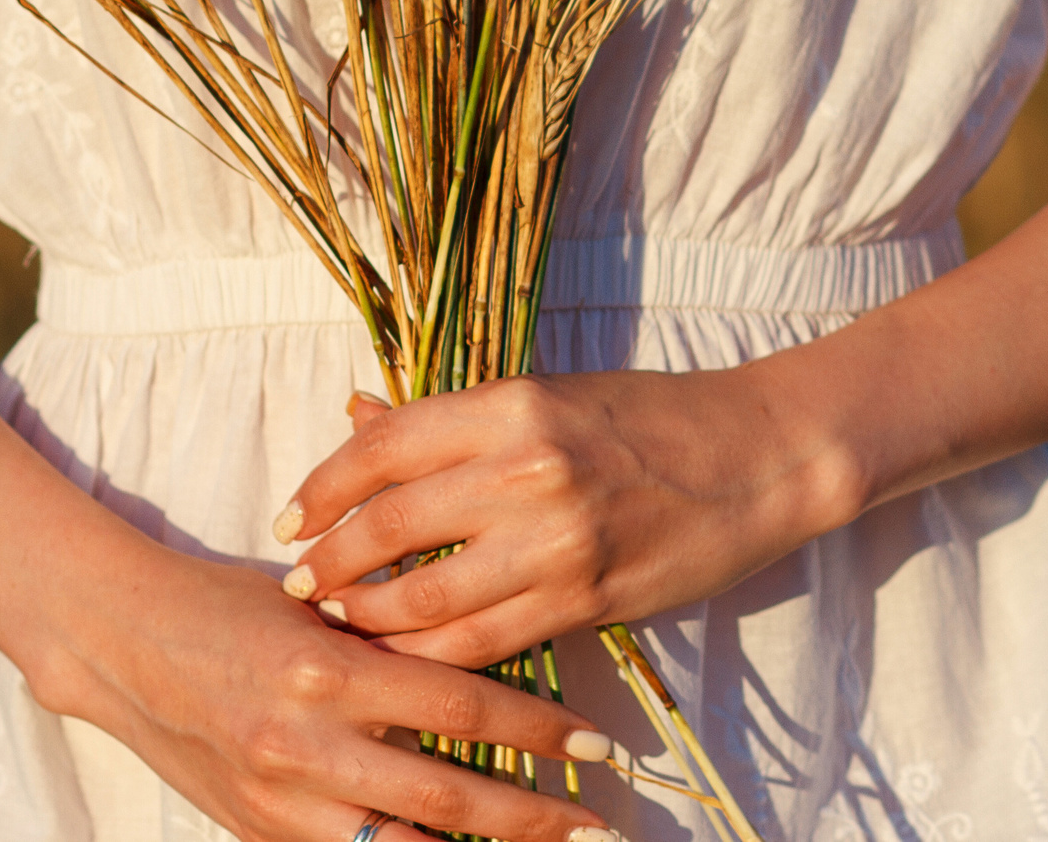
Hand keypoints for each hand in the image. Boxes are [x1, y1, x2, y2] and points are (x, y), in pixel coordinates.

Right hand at [32, 540, 622, 841]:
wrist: (121, 642)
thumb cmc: (228, 604)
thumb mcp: (316, 603)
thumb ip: (392, 635)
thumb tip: (486, 651)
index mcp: (330, 667)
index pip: (461, 706)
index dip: (538, 731)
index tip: (595, 744)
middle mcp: (308, 742)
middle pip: (449, 796)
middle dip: (534, 816)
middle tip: (599, 825)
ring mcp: (280, 800)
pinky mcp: (258, 835)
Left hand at [272, 369, 855, 669]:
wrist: (757, 457)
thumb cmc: (647, 417)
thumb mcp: (544, 394)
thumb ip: (449, 418)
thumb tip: (357, 414)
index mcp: (510, 405)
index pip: (382, 448)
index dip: (321, 488)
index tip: (290, 518)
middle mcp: (527, 470)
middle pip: (389, 527)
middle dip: (330, 562)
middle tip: (301, 583)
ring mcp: (557, 541)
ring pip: (425, 598)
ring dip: (368, 617)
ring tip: (341, 620)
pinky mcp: (585, 599)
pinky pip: (482, 641)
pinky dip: (429, 653)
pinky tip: (404, 652)